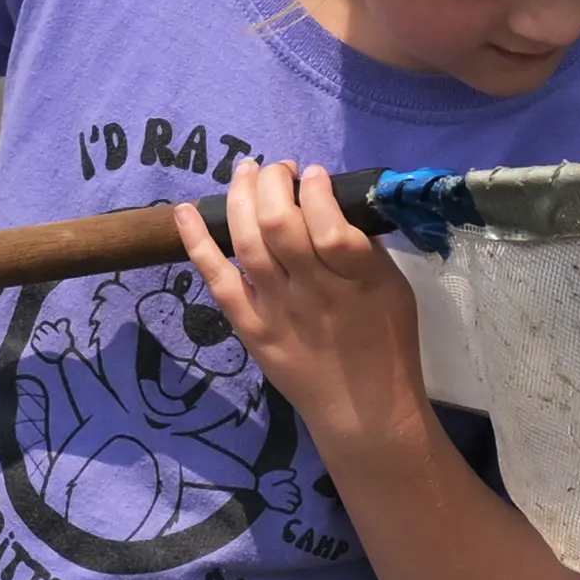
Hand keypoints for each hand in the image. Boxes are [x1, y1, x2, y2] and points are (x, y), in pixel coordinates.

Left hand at [181, 157, 426, 458]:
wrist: (363, 410)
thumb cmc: (386, 342)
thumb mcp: (393, 288)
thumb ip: (363, 247)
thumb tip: (328, 201)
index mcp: (359, 280)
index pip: (330, 227)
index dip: (315, 191)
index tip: (313, 173)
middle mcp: (314, 292)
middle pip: (280, 226)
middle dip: (272, 183)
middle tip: (277, 169)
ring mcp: (277, 310)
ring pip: (248, 243)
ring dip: (240, 198)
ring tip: (245, 172)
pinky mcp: (251, 328)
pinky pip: (218, 280)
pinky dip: (198, 243)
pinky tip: (186, 211)